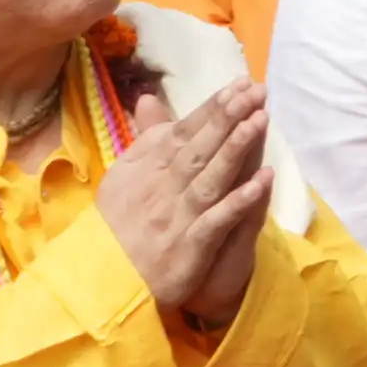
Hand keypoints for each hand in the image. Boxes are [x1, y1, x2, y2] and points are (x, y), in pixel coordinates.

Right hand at [98, 86, 272, 324]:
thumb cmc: (118, 225)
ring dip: (235, 149)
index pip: (182, 132)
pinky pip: (216, 220)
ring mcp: (175, 217)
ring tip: (260, 120)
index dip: (212, 107)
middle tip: (254, 90)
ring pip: (209, 178)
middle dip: (227, 117)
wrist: (103, 282)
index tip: (239, 84)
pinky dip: (238, 201)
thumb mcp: (123, 177)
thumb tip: (149, 97)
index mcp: (145, 168)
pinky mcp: (188, 247)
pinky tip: (263, 181)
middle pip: (198, 148)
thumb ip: (145, 139)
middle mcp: (160, 189)